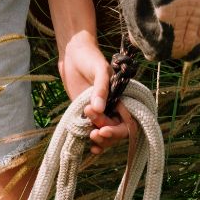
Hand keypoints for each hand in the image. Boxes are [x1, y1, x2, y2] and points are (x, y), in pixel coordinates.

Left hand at [58, 31, 136, 154]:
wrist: (73, 53)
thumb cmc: (90, 58)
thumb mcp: (99, 70)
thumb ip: (101, 88)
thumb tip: (99, 109)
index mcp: (121, 97)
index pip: (126, 120)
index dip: (117, 129)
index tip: (103, 130)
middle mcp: (112, 106)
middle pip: (116, 130)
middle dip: (107, 135)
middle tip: (93, 133)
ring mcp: (99, 111)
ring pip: (105, 133)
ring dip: (100, 139)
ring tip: (90, 137)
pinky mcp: (85, 112)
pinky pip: (92, 129)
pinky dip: (92, 140)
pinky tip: (89, 146)